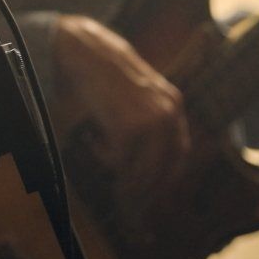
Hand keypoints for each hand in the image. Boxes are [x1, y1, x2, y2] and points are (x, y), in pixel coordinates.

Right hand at [52, 14, 188, 193]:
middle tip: (131, 209)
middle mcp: (169, 113)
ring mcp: (152, 121)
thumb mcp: (134, 93)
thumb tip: (142, 161)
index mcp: (172, 103)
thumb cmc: (100, 71)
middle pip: (164, 171)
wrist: (80, 49)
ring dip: (124, 179)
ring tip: (106, 172)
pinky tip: (92, 139)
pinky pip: (120, 161)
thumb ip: (145, 119)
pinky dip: (104, 156)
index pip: (178, 155)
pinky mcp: (130, 128)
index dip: (165, 179)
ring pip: (143, 172)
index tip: (153, 198)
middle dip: (146, 193)